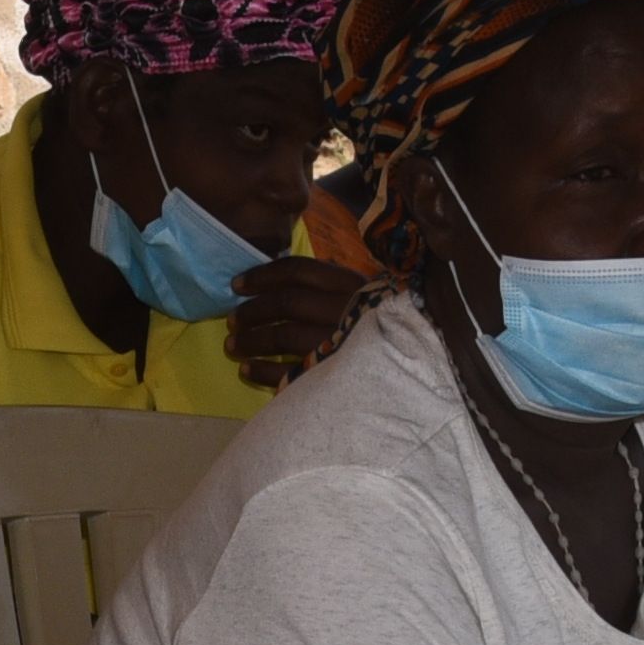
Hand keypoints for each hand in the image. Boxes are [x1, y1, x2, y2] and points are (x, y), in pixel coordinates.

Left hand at [227, 256, 376, 390]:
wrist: (412, 357)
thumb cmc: (383, 322)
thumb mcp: (364, 292)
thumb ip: (331, 281)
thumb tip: (291, 273)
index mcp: (348, 284)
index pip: (298, 271)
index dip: (262, 276)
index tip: (236, 285)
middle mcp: (342, 309)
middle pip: (286, 303)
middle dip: (253, 311)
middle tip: (232, 320)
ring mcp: (337, 342)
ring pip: (283, 336)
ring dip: (251, 340)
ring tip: (231, 345)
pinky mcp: (331, 373)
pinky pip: (289, 372)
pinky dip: (263, 371)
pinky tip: (246, 369)